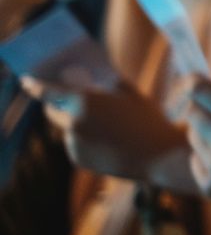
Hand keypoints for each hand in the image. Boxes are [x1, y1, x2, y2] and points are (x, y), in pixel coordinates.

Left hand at [21, 75, 185, 179]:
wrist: (158, 156)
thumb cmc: (148, 120)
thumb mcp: (132, 94)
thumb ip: (110, 82)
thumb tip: (98, 75)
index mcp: (85, 101)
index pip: (48, 91)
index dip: (35, 85)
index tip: (27, 80)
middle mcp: (74, 123)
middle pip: (54, 111)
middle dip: (59, 104)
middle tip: (72, 99)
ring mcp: (75, 143)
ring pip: (69, 128)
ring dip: (80, 124)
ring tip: (110, 128)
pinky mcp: (79, 159)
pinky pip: (77, 144)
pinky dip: (87, 141)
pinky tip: (110, 142)